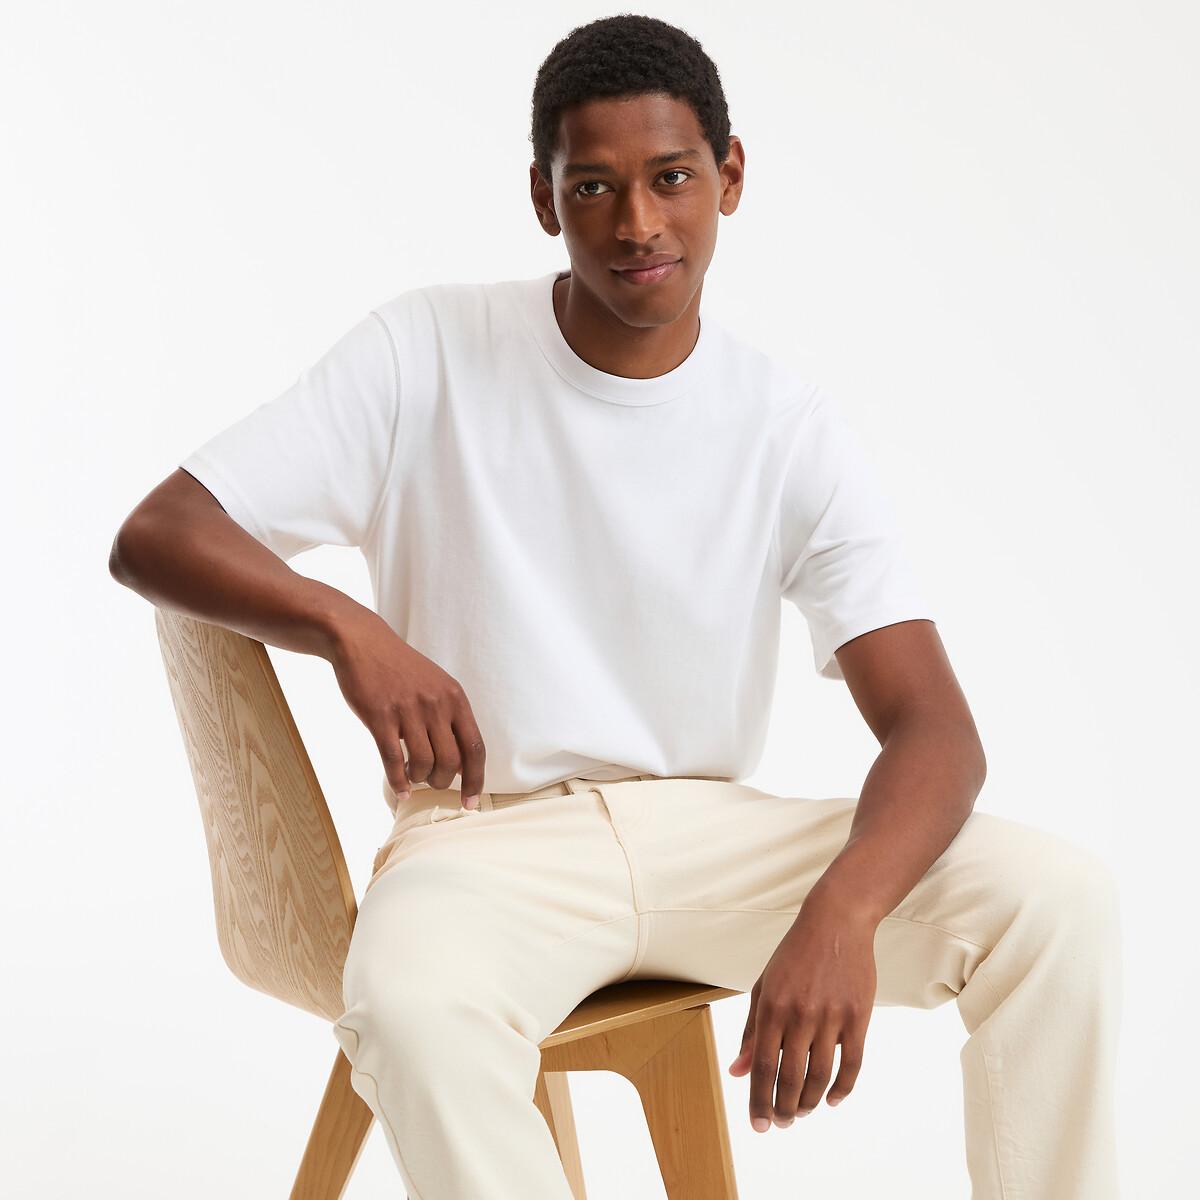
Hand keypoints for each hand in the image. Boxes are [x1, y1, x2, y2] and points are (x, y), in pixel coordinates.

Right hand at [328, 611, 485, 807]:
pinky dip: (398, 781)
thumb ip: (450, 718)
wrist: (362, 642)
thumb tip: (462, 763)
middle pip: (452, 762)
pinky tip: (400, 790)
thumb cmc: (400, 669)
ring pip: (424, 763)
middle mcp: (436, 704)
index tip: (471, 803)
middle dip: (443, 782)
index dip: (476, 780)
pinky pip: (393, 760)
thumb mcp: (435, 686)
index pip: (475, 748)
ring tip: (413, 776)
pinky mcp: (380, 715)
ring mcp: (408, 710)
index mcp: (455, 698)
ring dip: (420, 779)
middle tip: (432, 782)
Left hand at [727, 894, 877, 1129]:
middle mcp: (800, 1015)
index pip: (763, 1067)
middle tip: (781, 1123)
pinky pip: (851, 1064)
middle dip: (783, 1109)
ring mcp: (831, 1017)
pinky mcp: (858, 1017)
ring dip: (809, 1102)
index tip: (759, 1126)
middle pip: (790, 1078)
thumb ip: (751, 1030)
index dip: (759, 1101)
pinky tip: (831, 1100)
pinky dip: (842, 1089)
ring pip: (820, 1077)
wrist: (836, 923)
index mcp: (772, 1007)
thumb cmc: (795, 955)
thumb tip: (738, 1071)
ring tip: (801, 1111)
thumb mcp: (764, 986)